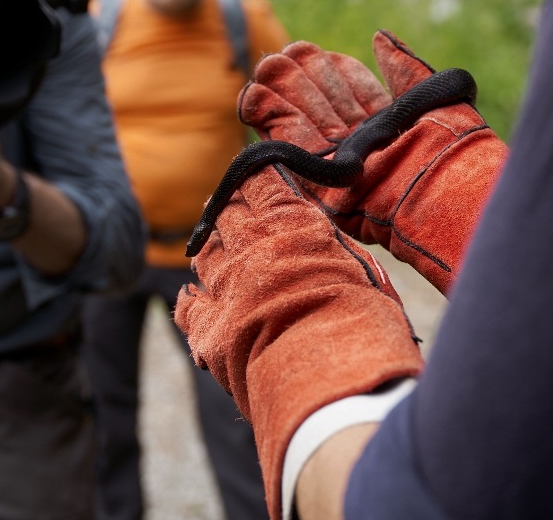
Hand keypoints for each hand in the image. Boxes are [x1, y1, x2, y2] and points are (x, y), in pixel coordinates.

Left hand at [175, 165, 422, 519]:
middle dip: (225, 207)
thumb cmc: (364, 322)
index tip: (253, 176)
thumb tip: (321, 237)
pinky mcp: (208, 330)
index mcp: (292, 224)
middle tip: (224, 207)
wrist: (329, 375)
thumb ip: (331, 247)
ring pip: (204, 255)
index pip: (261, 182)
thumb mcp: (363, 270)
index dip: (254, 177)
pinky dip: (190, 300)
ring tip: (208, 245)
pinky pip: (188, 307)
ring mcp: (225, 288)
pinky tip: (191, 296)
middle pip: (225, 214)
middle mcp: (251, 248)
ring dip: (207, 248)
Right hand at [237, 30, 507, 294]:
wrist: (438, 185)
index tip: (305, 49)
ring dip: (281, 96)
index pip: (352, 91)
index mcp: (390, 126)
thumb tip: (380, 36)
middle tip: (276, 57)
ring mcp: (341, 165)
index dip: (329, 70)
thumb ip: (402, 66)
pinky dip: (270, 122)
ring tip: (263, 69)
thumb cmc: (444, 144)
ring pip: (303, 124)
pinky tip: (253, 95)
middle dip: (299, 80)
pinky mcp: (321, 185)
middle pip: (323, 106)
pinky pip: (291, 149)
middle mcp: (364, 146)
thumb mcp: (428, 96)